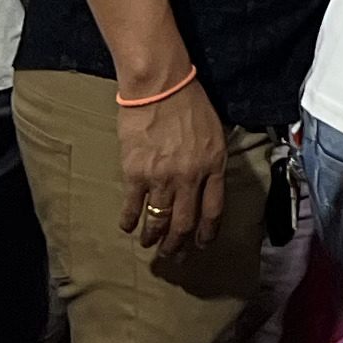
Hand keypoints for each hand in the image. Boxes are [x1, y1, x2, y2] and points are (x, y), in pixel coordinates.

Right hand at [115, 81, 225, 263]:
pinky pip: (133, 206)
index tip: (200, 245)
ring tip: (148, 244)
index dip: (206, 234)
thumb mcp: (214, 133)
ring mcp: (162, 178)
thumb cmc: (190, 103)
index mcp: (213, 166)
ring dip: (153, 237)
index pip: (213, 211)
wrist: (160, 85)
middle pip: (184, 223)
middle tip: (171, 256)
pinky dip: (129, 221)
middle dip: (177, 245)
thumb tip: (206, 186)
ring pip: (158, 220)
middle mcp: (190, 178)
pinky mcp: (136, 173)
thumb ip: (212, 162)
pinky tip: (127, 227)